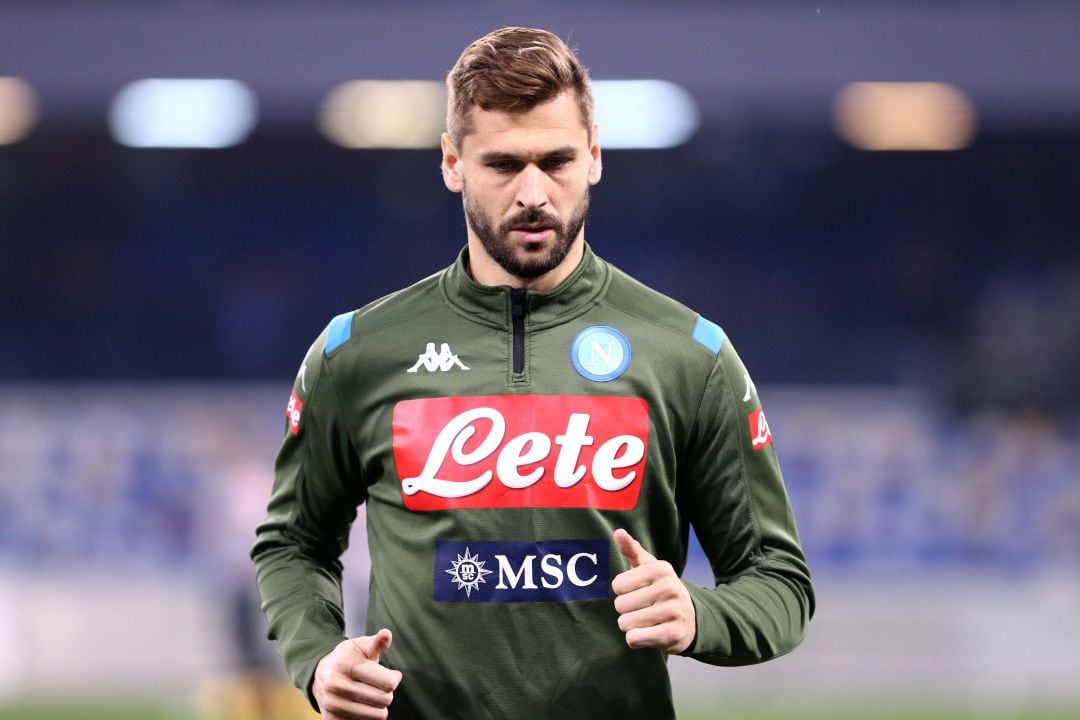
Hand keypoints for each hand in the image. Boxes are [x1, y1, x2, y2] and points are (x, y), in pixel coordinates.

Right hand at [312, 629, 402, 719]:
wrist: (319, 674)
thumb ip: (377, 642)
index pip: (388, 683)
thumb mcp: (361, 646)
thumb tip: (387, 634)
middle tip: (379, 686)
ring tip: (371, 695)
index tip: (391, 674)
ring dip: (378, 707)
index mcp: (346, 666)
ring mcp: (333, 705)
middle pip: (384, 700)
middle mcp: (337, 686)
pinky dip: (367, 717)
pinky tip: (361, 705)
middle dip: (387, 693)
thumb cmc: (347, 658)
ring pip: (377, 716)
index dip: (394, 678)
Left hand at [611, 529, 695, 653]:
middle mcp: (670, 587)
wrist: (690, 620)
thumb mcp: (649, 568)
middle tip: (642, 609)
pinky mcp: (673, 634)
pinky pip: (635, 638)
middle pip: (621, 605)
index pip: (618, 584)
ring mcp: (673, 611)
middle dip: (626, 611)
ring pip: (626, 623)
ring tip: (646, 621)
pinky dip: (636, 639)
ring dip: (630, 626)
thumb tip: (618, 532)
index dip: (622, 591)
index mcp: (661, 569)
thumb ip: (632, 550)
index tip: (636, 591)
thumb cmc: (661, 591)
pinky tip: (649, 633)